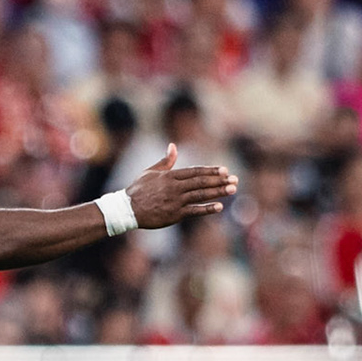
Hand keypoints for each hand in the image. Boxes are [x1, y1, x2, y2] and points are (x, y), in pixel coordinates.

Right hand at [124, 144, 238, 228]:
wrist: (127, 210)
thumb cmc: (137, 190)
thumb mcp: (150, 172)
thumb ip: (165, 161)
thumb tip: (173, 146)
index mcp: (170, 176)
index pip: (195, 172)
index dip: (211, 171)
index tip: (224, 170)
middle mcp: (175, 187)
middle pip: (201, 182)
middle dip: (219, 181)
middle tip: (235, 180)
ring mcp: (175, 201)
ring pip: (200, 195)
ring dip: (217, 192)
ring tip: (232, 190)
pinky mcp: (174, 214)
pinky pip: (194, 211)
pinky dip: (206, 209)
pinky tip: (219, 207)